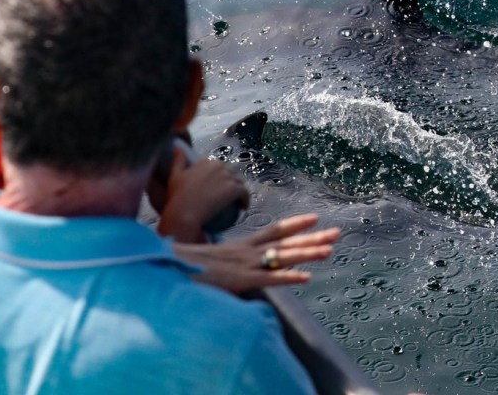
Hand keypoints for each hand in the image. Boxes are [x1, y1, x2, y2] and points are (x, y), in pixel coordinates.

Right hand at [155, 150, 250, 243]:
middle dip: (230, 182)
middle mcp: (219, 166)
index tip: (216, 187)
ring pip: (239, 182)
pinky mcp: (235, 189)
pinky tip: (243, 207)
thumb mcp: (174, 176)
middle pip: (230, 173)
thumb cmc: (177, 196)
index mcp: (207, 161)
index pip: (219, 167)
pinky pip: (245, 193)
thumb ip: (178, 160)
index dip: (219, 177)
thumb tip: (178, 148)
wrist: (184, 212)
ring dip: (238, 190)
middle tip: (226, 195)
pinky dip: (245, 200)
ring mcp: (228, 177)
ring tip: (234, 201)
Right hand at [175, 213, 340, 294]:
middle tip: (337, 232)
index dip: (294, 225)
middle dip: (313, 238)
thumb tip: (224, 265)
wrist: (160, 267)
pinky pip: (268, 278)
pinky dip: (287, 277)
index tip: (314, 218)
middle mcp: (245, 252)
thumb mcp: (205, 261)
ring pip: (283, 257)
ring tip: (331, 250)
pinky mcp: (238, 280)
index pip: (272, 232)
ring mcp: (244, 265)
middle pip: (285, 242)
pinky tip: (306, 278)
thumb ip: (220, 260)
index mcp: (239, 246)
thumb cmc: (179, 266)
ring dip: (308, 253)